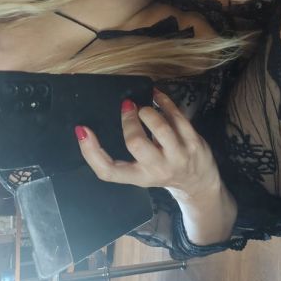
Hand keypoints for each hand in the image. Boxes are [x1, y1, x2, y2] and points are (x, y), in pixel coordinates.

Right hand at [74, 89, 220, 203]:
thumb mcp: (140, 171)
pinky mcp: (194, 144)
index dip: (91, 151)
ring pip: (161, 128)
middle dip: (129, 119)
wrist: (198, 184)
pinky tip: (157, 96)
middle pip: (135, 143)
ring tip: (144, 107)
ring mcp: (178, 156)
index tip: (82, 129)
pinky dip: (165, 102)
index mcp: (138, 177)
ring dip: (149, 111)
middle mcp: (157, 169)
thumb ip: (124, 155)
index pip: (108, 171)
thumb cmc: (162, 172)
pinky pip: (178, 117)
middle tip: (127, 107)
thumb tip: (95, 125)